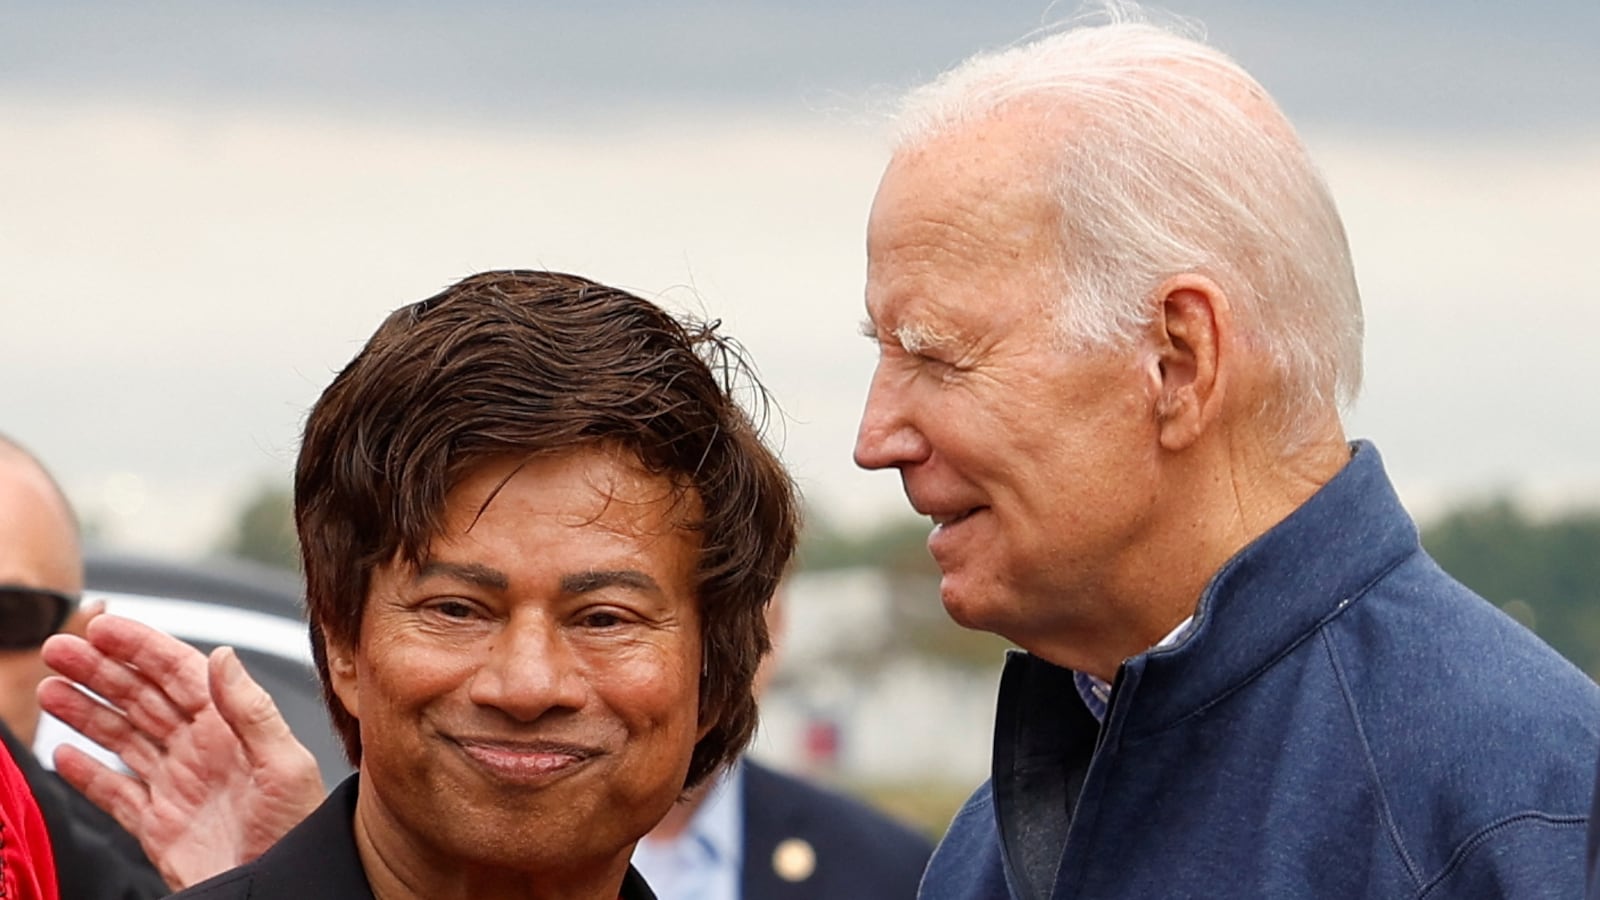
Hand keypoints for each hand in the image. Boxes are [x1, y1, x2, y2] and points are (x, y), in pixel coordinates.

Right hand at [38, 614, 326, 889]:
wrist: (281, 887)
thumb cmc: (299, 830)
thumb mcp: (285, 764)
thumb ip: (252, 710)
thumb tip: (223, 657)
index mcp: (231, 729)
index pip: (179, 674)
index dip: (141, 647)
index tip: (103, 627)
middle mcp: (202, 751)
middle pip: (142, 698)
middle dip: (101, 670)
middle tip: (60, 648)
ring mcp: (177, 787)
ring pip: (122, 738)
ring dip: (87, 711)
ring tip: (50, 690)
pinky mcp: (159, 827)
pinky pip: (116, 793)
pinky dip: (88, 774)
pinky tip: (64, 754)